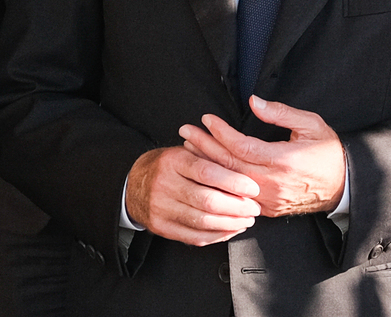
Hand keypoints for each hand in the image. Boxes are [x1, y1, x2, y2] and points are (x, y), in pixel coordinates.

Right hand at [125, 145, 260, 245]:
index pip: (207, 172)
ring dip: (230, 224)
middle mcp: (165, 185)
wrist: (135, 184)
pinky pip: (194, 237)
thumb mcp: (186, 152)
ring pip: (202, 222)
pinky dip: (217, 236)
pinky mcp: (162, 228)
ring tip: (247, 220)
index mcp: (174, 161)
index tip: (253, 188)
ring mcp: (161, 208)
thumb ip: (211, 159)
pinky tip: (231, 230)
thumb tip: (245, 172)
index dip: (233, 181)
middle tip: (254, 208)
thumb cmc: (169, 166)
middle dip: (236, 207)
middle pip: (206, 201)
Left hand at [180, 95, 345, 217]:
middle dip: (204, 146)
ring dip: (208, 165)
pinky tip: (208, 173)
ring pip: (229, 183)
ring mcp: (268, 199)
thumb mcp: (310, 124)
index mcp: (281, 160)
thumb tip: (254, 102)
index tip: (206, 118)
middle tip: (186, 132)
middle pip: (228, 164)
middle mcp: (271, 183)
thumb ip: (280, 112)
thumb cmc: (328, 152)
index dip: (220, 131)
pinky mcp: (268, 209)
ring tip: (190, 149)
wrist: (344, 186)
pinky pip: (238, 197)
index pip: (240, 145)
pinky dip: (220, 184)